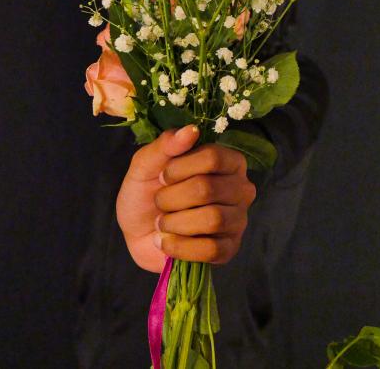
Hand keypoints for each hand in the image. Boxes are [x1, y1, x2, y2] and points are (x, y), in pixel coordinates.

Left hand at [116, 125, 256, 272]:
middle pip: (208, 189)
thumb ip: (165, 145)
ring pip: (212, 219)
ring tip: (162, 223)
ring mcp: (238, 220)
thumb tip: (191, 130)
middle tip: (159, 202)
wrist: (139, 232)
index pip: (213, 157)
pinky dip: (179, 247)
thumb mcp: (146, 165)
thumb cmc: (146, 192)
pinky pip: (211, 250)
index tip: (162, 175)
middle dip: (171, 198)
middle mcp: (241, 188)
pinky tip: (166, 242)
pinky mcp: (230, 249)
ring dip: (175, 223)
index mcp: (227, 161)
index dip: (179, 168)